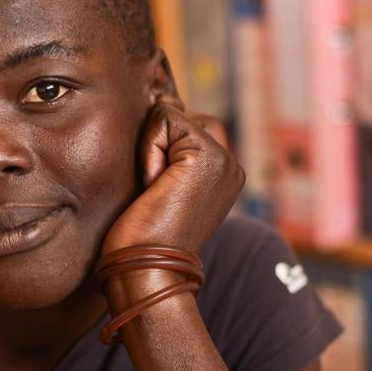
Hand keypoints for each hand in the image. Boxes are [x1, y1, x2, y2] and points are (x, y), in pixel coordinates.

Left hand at [101, 95, 243, 256]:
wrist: (147, 271)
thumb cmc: (140, 237)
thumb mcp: (158, 185)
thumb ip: (167, 148)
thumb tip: (161, 99)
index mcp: (222, 174)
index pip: (184, 126)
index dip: (156, 147)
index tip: (157, 192)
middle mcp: (231, 165)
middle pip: (180, 114)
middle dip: (155, 142)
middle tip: (155, 189)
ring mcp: (225, 160)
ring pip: (172, 113)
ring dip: (150, 146)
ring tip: (155, 188)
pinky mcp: (209, 156)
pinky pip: (165, 118)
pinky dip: (148, 149)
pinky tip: (154, 184)